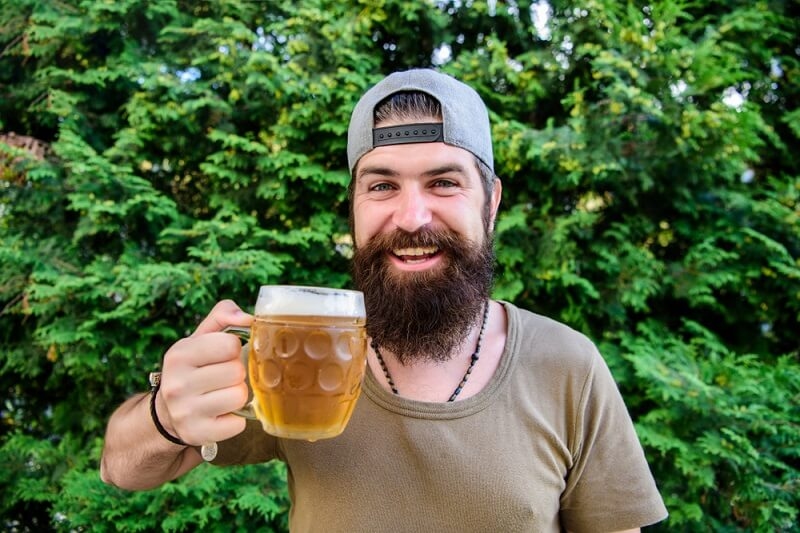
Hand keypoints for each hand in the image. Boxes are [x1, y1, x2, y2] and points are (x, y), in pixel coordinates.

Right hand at [157, 300, 252, 445]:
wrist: (168, 412)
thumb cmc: (194, 368)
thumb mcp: (200, 337)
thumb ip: (224, 315)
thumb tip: (248, 318)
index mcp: (179, 355)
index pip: (230, 344)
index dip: (233, 349)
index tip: (224, 355)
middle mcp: (177, 384)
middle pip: (237, 371)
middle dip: (236, 373)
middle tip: (223, 377)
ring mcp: (185, 412)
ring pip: (239, 396)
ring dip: (238, 395)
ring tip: (223, 394)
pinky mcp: (197, 434)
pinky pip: (238, 424)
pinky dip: (235, 419)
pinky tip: (222, 414)